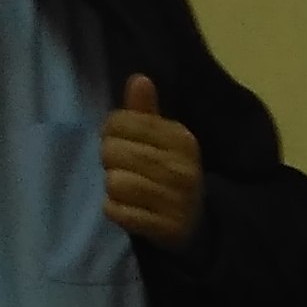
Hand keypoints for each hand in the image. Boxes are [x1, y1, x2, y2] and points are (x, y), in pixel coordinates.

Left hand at [100, 75, 203, 250]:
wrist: (196, 225)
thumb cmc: (170, 173)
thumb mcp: (162, 140)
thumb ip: (146, 112)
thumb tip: (139, 79)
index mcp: (181, 139)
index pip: (121, 122)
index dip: (110, 131)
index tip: (121, 142)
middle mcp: (182, 169)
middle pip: (113, 151)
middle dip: (110, 161)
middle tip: (122, 168)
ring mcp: (176, 201)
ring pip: (115, 182)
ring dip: (112, 188)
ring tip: (125, 190)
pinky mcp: (165, 228)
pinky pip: (119, 212)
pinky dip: (116, 211)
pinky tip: (126, 209)